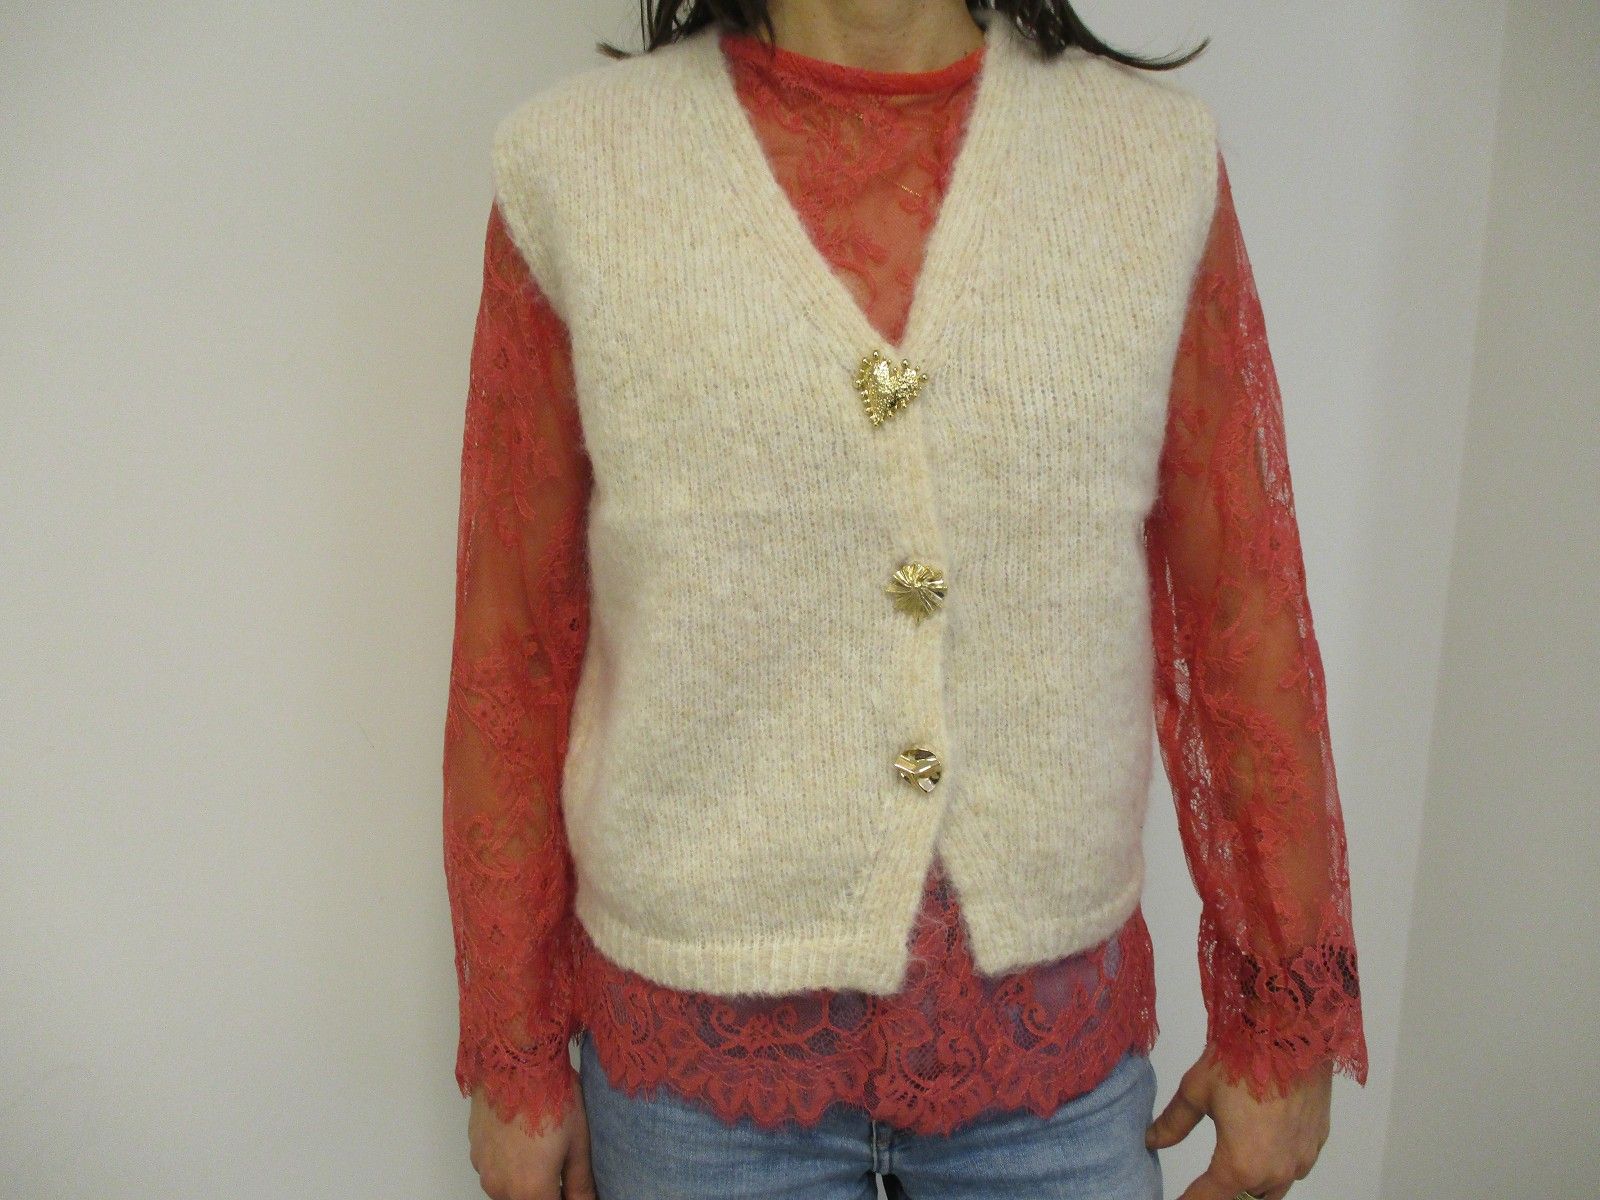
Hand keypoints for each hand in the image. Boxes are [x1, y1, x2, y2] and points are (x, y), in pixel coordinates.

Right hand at [468, 1081, 595, 1199]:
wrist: (514, 1058)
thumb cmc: (550, 1095)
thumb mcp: (577, 1141)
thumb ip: (580, 1183)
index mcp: (530, 1190)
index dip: (567, 1199)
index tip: (572, 1188)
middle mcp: (501, 1187)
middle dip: (546, 1191)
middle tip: (561, 1163)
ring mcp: (484, 1170)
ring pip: (509, 1190)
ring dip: (526, 1180)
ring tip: (545, 1147)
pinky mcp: (475, 1152)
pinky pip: (495, 1171)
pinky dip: (510, 1164)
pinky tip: (525, 1138)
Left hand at [1144, 1046, 1331, 1199]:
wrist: (1292, 1029)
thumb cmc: (1241, 1057)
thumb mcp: (1196, 1090)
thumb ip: (1174, 1123)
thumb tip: (1152, 1141)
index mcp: (1240, 1165)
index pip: (1207, 1199)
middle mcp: (1276, 1171)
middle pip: (1244, 1199)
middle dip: (1222, 1193)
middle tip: (1205, 1183)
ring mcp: (1302, 1158)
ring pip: (1273, 1189)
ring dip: (1252, 1183)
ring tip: (1232, 1167)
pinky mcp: (1318, 1141)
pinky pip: (1295, 1167)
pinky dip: (1277, 1164)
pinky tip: (1264, 1145)